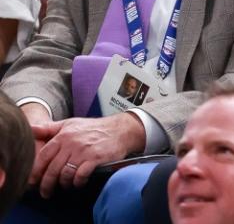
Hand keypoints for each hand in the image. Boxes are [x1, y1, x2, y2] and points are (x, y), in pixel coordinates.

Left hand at [31, 113, 145, 196]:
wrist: (120, 129)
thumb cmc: (94, 128)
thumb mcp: (70, 123)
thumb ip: (49, 128)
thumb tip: (30, 129)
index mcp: (63, 135)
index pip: (43, 156)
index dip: (36, 171)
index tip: (33, 182)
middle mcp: (71, 143)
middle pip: (52, 169)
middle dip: (46, 184)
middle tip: (46, 192)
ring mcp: (84, 151)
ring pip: (65, 174)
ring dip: (63, 184)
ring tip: (65, 185)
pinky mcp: (95, 158)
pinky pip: (80, 175)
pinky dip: (77, 182)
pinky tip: (78, 183)